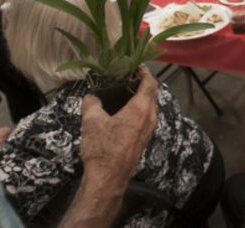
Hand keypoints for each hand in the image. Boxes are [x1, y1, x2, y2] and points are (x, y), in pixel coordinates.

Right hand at [80, 67, 157, 187]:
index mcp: (141, 108)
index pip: (150, 84)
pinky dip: (140, 109)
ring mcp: (149, 130)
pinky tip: (126, 111)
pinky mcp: (144, 139)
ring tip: (126, 92)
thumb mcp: (91, 121)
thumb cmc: (102, 147)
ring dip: (143, 97)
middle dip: (144, 83)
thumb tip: (91, 96)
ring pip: (151, 107)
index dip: (145, 72)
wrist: (108, 177)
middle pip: (153, 94)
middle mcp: (150, 117)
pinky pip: (147, 118)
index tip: (136, 65)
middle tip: (129, 76)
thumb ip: (92, 103)